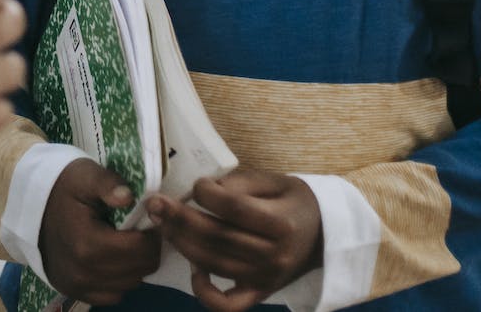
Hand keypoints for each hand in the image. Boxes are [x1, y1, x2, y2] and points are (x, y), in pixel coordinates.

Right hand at [39, 158, 159, 305]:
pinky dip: (119, 280)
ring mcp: (78, 286)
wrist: (30, 205)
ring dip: (134, 265)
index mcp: (88, 244)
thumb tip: (129, 198)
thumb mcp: (85, 176)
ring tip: (124, 242)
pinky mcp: (74, 292)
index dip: (151, 233)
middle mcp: (83, 272)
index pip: (141, 250)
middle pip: (139, 270)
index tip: (146, 218)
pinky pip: (113, 295)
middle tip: (138, 229)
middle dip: (146, 249)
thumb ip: (108, 184)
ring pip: (129, 284)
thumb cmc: (62, 188)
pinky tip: (111, 258)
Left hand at [147, 169, 321, 310]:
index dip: (206, 193)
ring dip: (181, 244)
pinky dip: (205, 293)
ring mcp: (265, 279)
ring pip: (213, 264)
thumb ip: (241, 183)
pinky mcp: (258, 294)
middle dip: (179, 218)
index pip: (233, 208)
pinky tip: (194, 270)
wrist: (324, 235)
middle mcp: (274, 255)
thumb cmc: (294, 202)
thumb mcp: (275, 181)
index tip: (196, 183)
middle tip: (156, 204)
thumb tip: (203, 189)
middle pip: (217, 237)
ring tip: (163, 225)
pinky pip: (227, 305)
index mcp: (281, 222)